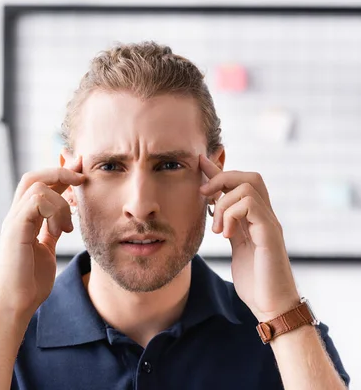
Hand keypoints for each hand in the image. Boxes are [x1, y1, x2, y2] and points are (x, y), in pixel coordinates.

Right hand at [0, 157, 84, 319]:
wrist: (16, 305)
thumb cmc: (29, 282)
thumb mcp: (46, 250)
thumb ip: (50, 232)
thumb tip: (63, 221)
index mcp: (22, 219)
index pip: (38, 185)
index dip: (58, 174)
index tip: (80, 171)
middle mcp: (15, 216)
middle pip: (33, 177)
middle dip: (60, 171)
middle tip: (81, 175)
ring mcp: (13, 221)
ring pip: (36, 185)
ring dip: (60, 200)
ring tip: (66, 227)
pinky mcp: (15, 230)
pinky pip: (35, 201)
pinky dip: (54, 210)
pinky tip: (60, 230)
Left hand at [199, 154, 299, 321]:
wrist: (270, 305)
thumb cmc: (254, 280)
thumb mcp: (234, 245)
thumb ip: (227, 224)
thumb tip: (214, 208)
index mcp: (255, 218)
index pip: (239, 184)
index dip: (218, 171)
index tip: (199, 162)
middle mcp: (265, 216)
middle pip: (250, 176)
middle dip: (222, 179)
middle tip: (205, 198)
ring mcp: (269, 224)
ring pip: (248, 187)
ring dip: (224, 204)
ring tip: (217, 229)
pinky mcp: (270, 235)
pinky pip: (251, 206)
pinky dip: (232, 215)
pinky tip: (226, 235)